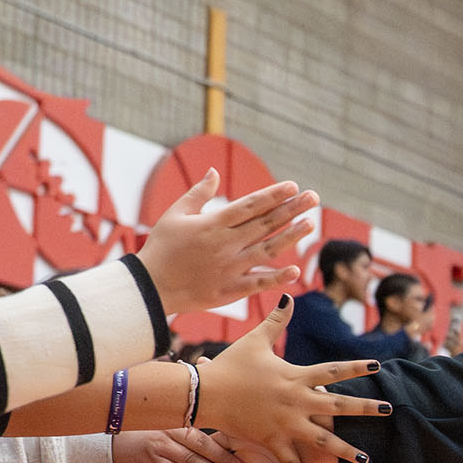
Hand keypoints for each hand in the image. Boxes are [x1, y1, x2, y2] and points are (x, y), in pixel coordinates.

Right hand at [115, 428, 242, 462]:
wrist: (114, 439)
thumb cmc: (148, 433)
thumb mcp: (168, 426)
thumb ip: (189, 430)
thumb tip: (218, 438)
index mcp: (178, 420)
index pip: (205, 433)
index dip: (223, 445)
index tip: (241, 455)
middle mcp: (170, 430)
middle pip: (201, 445)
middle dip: (222, 459)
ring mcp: (160, 445)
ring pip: (189, 459)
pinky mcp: (150, 460)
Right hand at [135, 173, 316, 312]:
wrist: (148, 288)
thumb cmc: (160, 248)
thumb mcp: (174, 215)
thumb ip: (198, 193)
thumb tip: (214, 172)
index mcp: (213, 224)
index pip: (250, 206)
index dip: (273, 195)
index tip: (293, 186)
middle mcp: (225, 245)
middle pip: (265, 224)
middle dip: (292, 210)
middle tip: (313, 198)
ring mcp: (229, 269)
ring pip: (267, 251)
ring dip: (291, 237)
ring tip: (310, 225)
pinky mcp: (229, 291)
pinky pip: (258, 284)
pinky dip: (277, 278)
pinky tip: (296, 270)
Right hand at [190, 303, 387, 462]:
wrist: (206, 393)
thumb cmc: (230, 365)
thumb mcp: (255, 340)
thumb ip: (276, 320)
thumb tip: (288, 295)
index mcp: (295, 376)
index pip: (333, 370)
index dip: (357, 368)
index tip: (379, 366)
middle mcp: (296, 400)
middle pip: (338, 405)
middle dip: (365, 409)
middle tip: (388, 411)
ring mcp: (285, 422)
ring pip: (323, 438)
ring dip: (346, 449)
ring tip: (367, 459)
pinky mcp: (271, 439)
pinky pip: (290, 460)